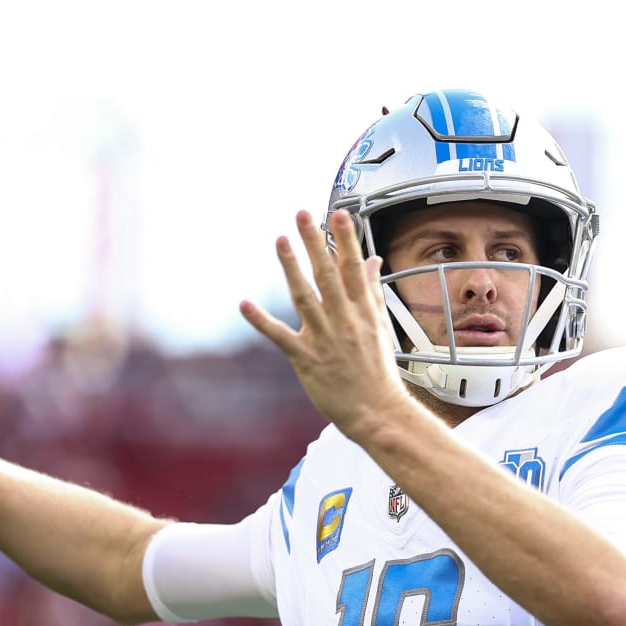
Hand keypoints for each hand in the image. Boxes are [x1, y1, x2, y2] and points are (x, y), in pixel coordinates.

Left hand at [241, 209, 414, 442]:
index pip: (353, 268)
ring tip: (280, 241)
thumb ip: (372, 291)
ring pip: (305, 298)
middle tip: (303, 215)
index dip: (346, 239)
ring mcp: (325, 339)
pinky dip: (262, 321)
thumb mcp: (380, 326)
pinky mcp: (307, 359)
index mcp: (362, 311)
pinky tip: (245, 304)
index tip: (338, 213)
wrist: (377, 411)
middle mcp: (344, 321)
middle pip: (328, 275)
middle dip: (316, 243)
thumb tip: (373, 261)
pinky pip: (281, 337)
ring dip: (291, 269)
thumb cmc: (378, 371)